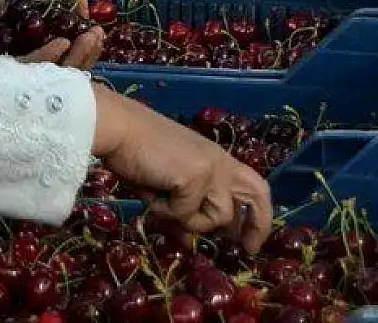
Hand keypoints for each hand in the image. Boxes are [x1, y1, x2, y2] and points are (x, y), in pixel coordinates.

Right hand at [94, 90, 272, 253]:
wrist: (119, 128)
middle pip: (258, 194)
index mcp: (215, 158)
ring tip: (163, 202)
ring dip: (189, 220)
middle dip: (258, 225)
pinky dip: (166, 211)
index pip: (250, 186)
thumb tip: (188, 242)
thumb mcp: (166, 188)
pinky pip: (187, 213)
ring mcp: (212, 169)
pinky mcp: (198, 177)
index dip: (255, 214)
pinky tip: (153, 192)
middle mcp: (220, 161)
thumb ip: (182, 211)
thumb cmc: (136, 151)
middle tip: (247, 249)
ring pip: (218, 216)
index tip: (246, 240)